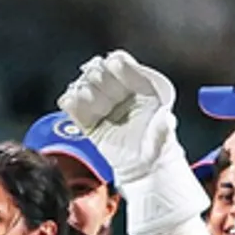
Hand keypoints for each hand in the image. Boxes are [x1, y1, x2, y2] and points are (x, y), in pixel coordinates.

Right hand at [60, 51, 208, 234]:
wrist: (146, 172)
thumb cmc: (158, 150)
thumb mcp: (165, 137)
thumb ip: (163, 127)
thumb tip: (167, 120)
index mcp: (144, 91)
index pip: (131, 72)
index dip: (123, 66)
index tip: (115, 62)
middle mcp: (123, 96)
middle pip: (107, 78)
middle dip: (100, 75)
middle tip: (94, 74)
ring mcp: (106, 109)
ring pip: (91, 93)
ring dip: (84, 89)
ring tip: (82, 91)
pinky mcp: (92, 125)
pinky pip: (79, 113)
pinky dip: (71, 105)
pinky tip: (68, 100)